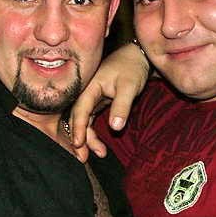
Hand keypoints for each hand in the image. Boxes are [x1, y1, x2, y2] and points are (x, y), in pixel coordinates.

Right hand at [69, 42, 149, 160]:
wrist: (138, 57)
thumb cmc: (132, 68)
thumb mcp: (129, 87)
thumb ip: (121, 106)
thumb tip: (115, 127)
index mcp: (90, 86)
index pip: (80, 110)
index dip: (78, 128)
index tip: (78, 144)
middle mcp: (86, 93)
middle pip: (77, 118)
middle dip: (79, 138)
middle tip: (83, 158)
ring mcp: (90, 98)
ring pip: (83, 121)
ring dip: (87, 138)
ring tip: (98, 154)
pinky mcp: (96, 102)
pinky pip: (89, 120)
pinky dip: (92, 133)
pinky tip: (100, 146)